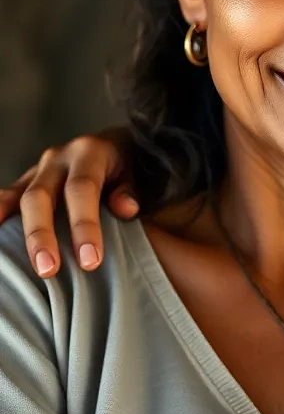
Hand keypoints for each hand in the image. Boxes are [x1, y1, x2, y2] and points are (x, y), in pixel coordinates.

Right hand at [0, 129, 138, 276]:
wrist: (119, 143)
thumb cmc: (131, 163)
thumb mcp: (139, 170)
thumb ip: (132, 189)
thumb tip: (125, 209)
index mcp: (90, 151)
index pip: (82, 189)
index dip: (84, 225)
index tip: (90, 261)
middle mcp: (59, 157)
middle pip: (40, 197)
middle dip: (42, 235)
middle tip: (49, 270)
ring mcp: (39, 169)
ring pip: (19, 199)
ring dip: (16, 233)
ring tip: (12, 264)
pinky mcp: (27, 181)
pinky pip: (8, 197)